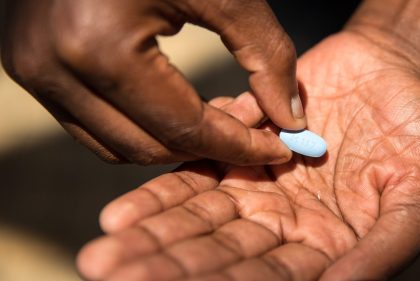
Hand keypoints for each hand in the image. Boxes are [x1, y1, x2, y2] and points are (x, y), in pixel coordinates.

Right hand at [0, 0, 304, 164]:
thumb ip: (265, 53)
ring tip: (216, 116)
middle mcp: (53, 69)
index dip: (239, 147)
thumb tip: (292, 118)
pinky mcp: (30, 64)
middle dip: (208, 147)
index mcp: (99, 48)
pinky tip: (176, 104)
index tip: (280, 151)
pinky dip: (139, 126)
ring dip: (171, 142)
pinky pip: (92, 123)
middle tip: (252, 127)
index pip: (184, 128)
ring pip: (116, 145)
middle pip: (148, 147)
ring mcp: (33, 69)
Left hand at [77, 32, 419, 279]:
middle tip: (110, 273)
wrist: (397, 73)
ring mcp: (260, 189)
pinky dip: (163, 192)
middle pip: (220, 255)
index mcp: (326, 250)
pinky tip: (123, 214)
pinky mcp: (243, 150)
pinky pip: (198, 174)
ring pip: (200, 219)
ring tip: (107, 249)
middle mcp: (286, 227)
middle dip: (168, 267)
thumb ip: (382, 251)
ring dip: (154, 236)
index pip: (268, 278)